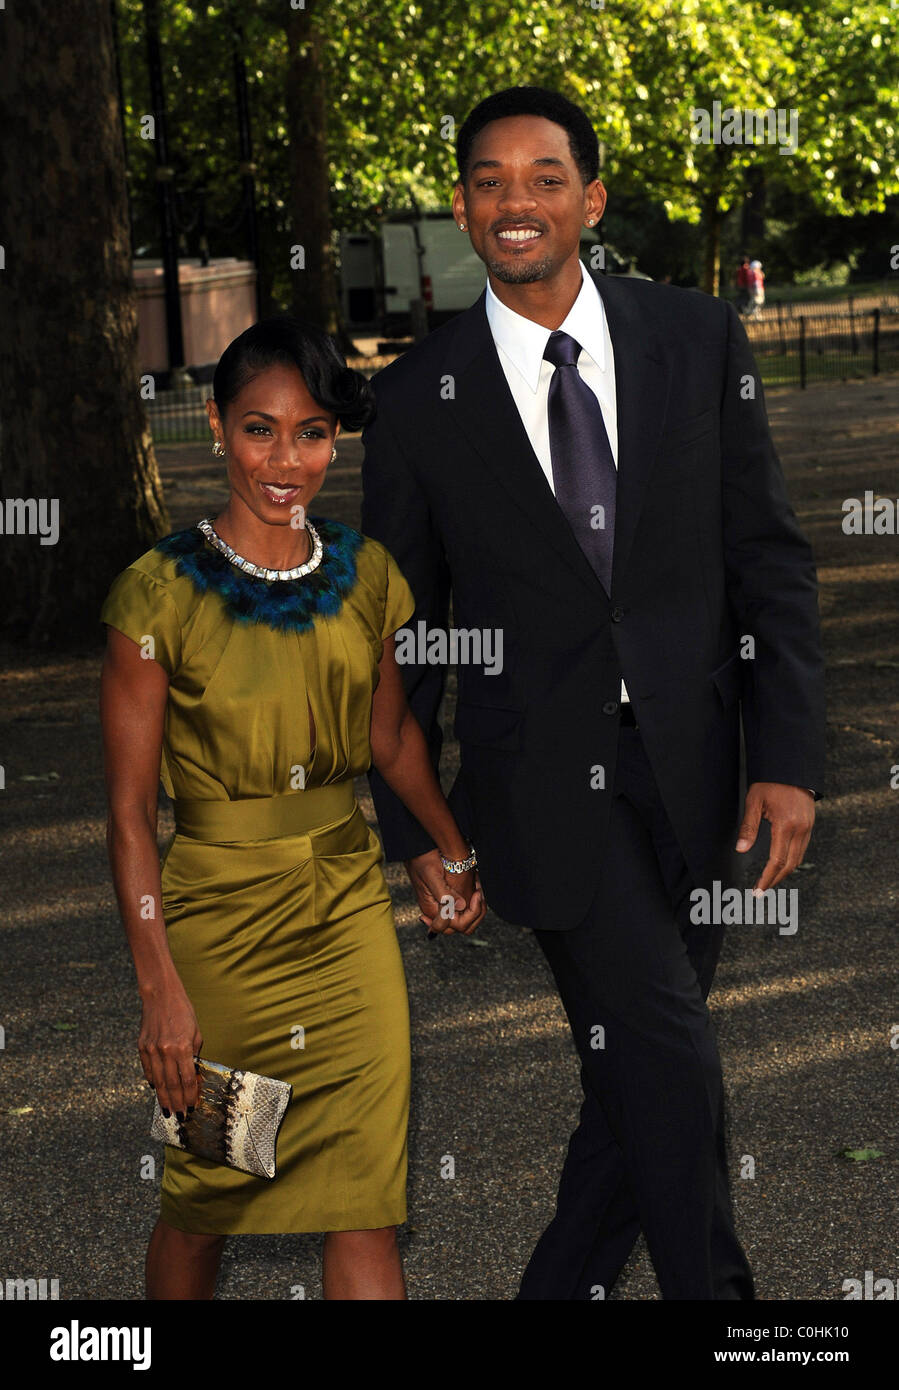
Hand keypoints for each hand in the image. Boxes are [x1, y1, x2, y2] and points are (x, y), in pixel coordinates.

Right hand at [138, 985, 202, 1118]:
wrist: (160, 996)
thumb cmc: (183, 1012)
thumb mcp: (196, 1032)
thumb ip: (195, 1055)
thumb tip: (193, 1076)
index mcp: (183, 1048)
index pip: (187, 1080)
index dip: (190, 1096)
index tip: (192, 1106)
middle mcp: (166, 1051)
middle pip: (172, 1085)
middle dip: (176, 1103)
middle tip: (180, 1116)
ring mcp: (151, 1051)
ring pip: (158, 1082)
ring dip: (163, 1099)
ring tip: (168, 1111)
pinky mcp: (141, 1048)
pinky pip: (148, 1071)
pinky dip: (153, 1083)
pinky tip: (157, 1091)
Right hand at [404, 849, 486, 935]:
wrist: (416, 848)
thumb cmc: (422, 859)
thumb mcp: (432, 875)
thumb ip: (444, 894)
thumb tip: (461, 906)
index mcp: (432, 909)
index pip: (456, 925)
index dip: (471, 913)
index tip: (477, 894)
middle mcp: (435, 911)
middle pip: (460, 926)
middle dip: (475, 913)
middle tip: (479, 893)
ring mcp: (439, 906)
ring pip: (461, 920)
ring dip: (473, 909)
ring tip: (478, 890)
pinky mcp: (443, 899)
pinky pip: (459, 911)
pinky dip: (470, 903)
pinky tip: (473, 889)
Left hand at [736, 782, 815, 892]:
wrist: (792, 768)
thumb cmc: (770, 784)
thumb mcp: (754, 802)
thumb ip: (748, 827)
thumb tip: (741, 850)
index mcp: (786, 825)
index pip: (777, 860)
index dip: (767, 878)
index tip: (758, 890)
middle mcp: (801, 829)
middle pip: (790, 864)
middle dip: (776, 880)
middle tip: (761, 891)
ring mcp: (808, 828)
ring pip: (798, 858)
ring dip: (784, 872)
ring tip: (768, 881)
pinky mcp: (810, 825)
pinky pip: (801, 849)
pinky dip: (791, 860)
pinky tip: (779, 865)